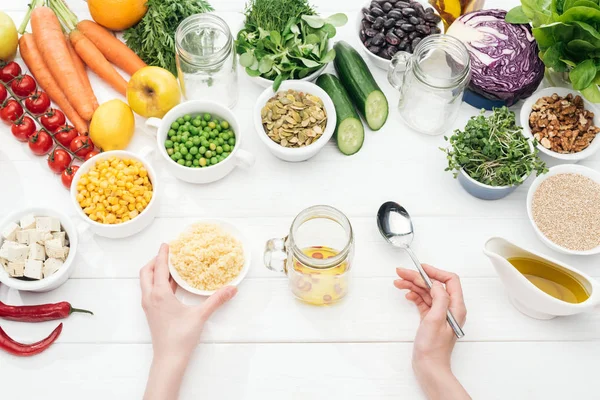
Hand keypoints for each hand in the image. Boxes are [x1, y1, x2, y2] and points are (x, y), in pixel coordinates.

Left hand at [140, 243, 236, 399]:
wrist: (169, 359)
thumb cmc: (181, 337)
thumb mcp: (201, 315)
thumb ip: (216, 300)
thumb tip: (232, 288)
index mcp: (159, 294)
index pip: (159, 267)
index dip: (163, 254)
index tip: (167, 244)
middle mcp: (150, 297)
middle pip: (146, 272)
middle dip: (155, 261)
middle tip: (168, 255)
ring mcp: (149, 306)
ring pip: (146, 282)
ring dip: (155, 271)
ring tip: (171, 267)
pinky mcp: (152, 312)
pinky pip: (151, 291)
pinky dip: (158, 282)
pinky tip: (172, 285)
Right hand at [394, 264, 469, 399]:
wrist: (429, 366)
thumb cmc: (434, 348)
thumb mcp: (436, 319)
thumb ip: (439, 298)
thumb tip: (436, 283)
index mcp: (456, 307)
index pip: (449, 280)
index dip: (435, 272)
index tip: (421, 268)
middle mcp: (449, 308)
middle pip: (434, 285)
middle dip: (418, 277)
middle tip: (402, 272)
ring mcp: (439, 313)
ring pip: (426, 292)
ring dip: (413, 285)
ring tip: (398, 281)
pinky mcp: (430, 318)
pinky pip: (422, 301)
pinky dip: (414, 295)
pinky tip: (406, 294)